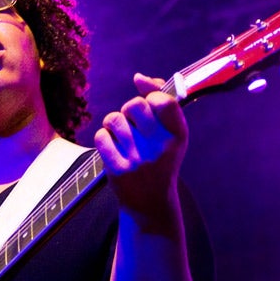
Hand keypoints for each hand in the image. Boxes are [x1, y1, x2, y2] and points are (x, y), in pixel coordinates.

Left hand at [93, 72, 187, 221]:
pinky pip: (101, 136)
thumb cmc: (160, 161)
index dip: (150, 97)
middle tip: (132, 125)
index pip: (162, 100)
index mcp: (178, 135)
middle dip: (128, 111)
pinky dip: (103, 139)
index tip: (149, 108)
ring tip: (120, 137)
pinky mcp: (118, 169)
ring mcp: (139, 159)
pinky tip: (112, 148)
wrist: (150, 203)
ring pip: (113, 119)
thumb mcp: (170, 134)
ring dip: (113, 124)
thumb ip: (161, 102)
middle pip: (133, 105)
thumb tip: (139, 77)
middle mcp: (160, 147)